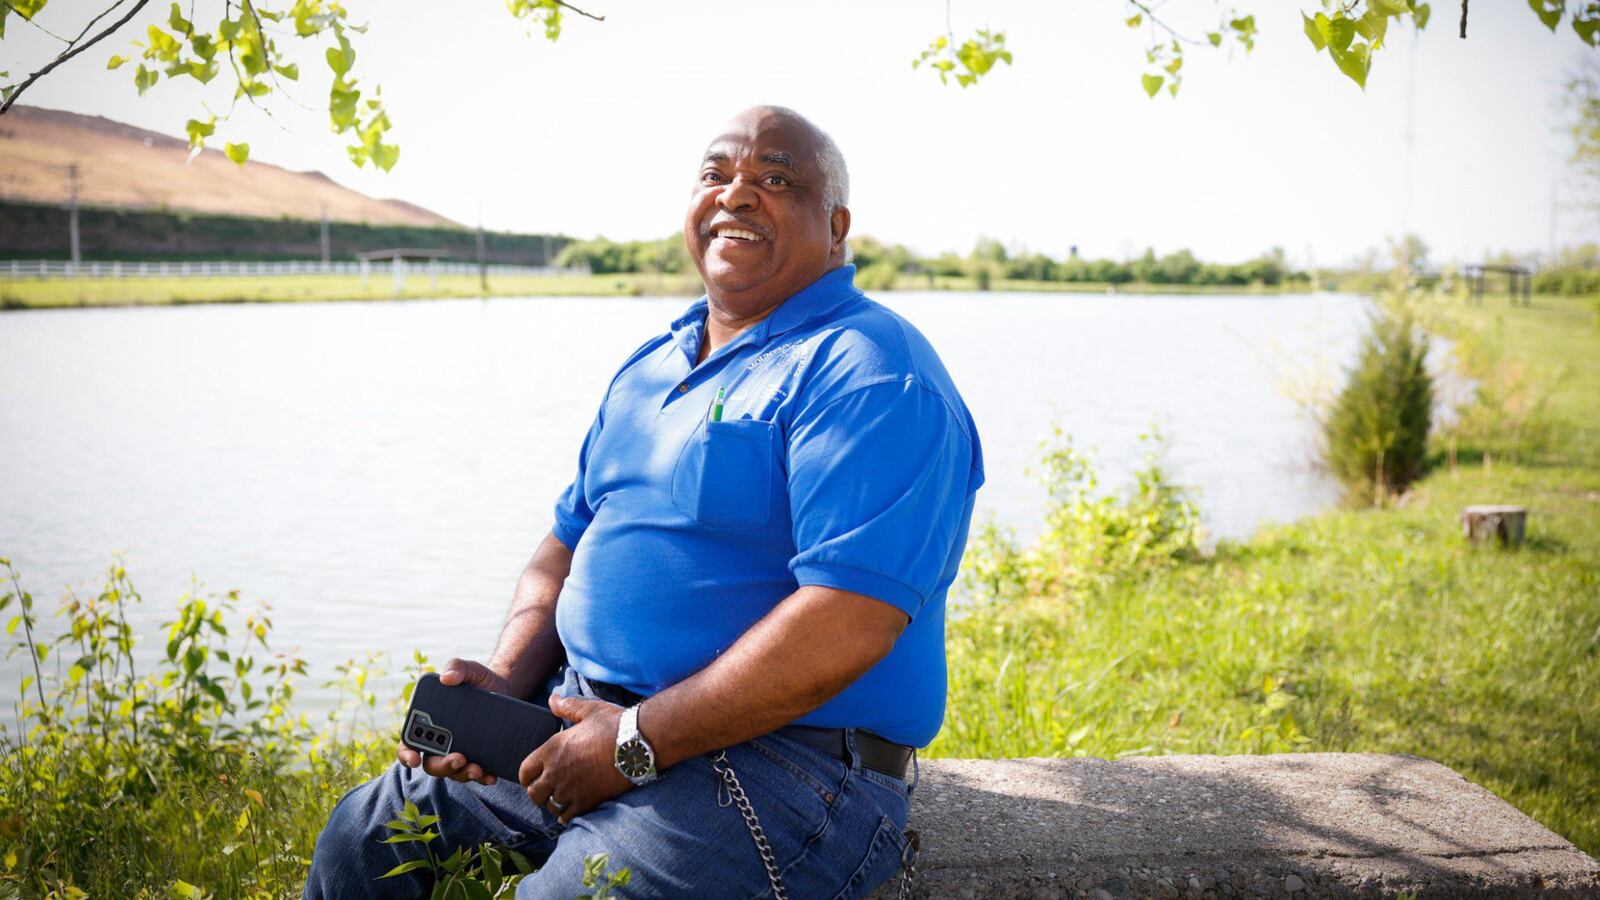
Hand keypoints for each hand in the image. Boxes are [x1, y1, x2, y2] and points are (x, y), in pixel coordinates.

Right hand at [395, 658, 513, 785]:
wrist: (506, 689)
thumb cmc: (480, 681)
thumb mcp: (471, 670)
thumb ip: (457, 667)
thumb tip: (447, 678)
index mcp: (429, 722)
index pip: (409, 743)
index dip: (406, 754)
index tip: (415, 759)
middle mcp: (440, 742)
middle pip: (432, 764)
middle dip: (443, 765)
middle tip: (459, 758)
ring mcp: (459, 752)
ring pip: (454, 773)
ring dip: (463, 774)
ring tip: (478, 769)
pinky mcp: (479, 758)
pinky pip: (476, 774)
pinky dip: (482, 778)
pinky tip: (491, 776)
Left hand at [518, 694, 633, 823]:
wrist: (636, 744)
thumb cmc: (613, 725)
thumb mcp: (588, 710)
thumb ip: (567, 706)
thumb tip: (552, 699)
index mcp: (552, 749)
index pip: (525, 771)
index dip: (527, 775)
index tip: (533, 776)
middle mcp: (557, 772)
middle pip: (534, 793)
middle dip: (537, 792)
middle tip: (546, 789)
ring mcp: (571, 789)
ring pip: (550, 806)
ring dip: (552, 803)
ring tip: (560, 798)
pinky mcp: (587, 801)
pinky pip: (567, 816)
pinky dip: (565, 815)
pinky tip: (570, 810)